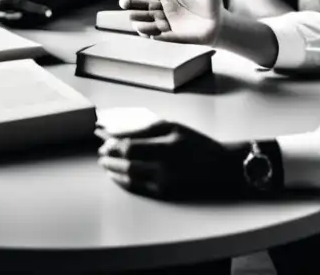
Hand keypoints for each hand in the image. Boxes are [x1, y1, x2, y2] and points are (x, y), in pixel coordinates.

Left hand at [97, 120, 241, 199]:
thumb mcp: (172, 126)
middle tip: (101, 153)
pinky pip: (137, 189)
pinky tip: (117, 176)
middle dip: (109, 158)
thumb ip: (144, 129)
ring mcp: (164, 182)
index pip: (130, 147)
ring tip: (105, 164)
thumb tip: (118, 132)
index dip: (113, 145)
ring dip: (113, 170)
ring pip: (129, 178)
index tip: (104, 141)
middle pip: (127, 164)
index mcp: (166, 146)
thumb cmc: (195, 142)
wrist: (219, 166)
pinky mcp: (165, 194)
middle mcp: (164, 167)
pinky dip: (123, 182)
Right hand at [116, 0, 221, 44]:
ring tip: (133, 17)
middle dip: (130, 4)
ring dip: (138, 20)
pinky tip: (142, 31)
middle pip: (140, 5)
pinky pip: (154, 35)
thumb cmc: (212, 2)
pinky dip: (146, 33)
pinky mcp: (170, 36)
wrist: (221, 24)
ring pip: (144, 21)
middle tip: (124, 2)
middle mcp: (163, 8)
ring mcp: (165, 23)